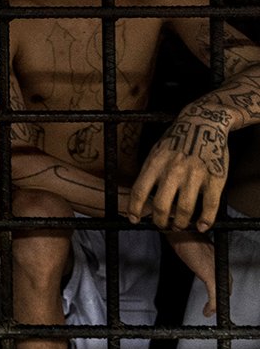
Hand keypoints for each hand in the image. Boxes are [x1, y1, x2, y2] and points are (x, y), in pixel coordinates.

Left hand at [130, 115, 228, 231]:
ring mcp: (194, 175)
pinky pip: (209, 206)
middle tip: (162, 225)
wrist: (203, 122)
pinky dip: (205, 220)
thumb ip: (149, 172)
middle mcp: (172, 171)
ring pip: (184, 210)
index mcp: (154, 163)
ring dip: (180, 223)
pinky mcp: (214, 178)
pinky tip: (201, 225)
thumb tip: (139, 196)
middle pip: (161, 206)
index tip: (134, 220)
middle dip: (159, 221)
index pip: (139, 191)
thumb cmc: (176, 139)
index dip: (134, 209)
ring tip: (179, 225)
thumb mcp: (155, 151)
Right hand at [165, 230, 221, 317]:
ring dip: (217, 301)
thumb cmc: (178, 232)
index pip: (221, 269)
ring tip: (209, 309)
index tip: (213, 290)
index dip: (220, 281)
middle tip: (212, 303)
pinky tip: (207, 310)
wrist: (178, 230)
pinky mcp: (209, 274)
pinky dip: (213, 304)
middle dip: (221, 293)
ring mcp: (215, 266)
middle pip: (226, 280)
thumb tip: (183, 249)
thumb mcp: (187, 242)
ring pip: (223, 288)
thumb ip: (191, 248)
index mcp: (212, 251)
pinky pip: (215, 294)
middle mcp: (217, 258)